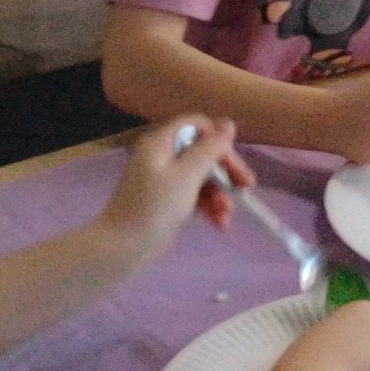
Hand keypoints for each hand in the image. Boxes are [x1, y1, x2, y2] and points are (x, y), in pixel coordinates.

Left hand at [96, 117, 246, 262]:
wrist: (123, 247)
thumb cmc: (154, 208)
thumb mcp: (187, 176)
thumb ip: (209, 149)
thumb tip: (229, 123)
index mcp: (161, 143)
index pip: (198, 126)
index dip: (220, 141)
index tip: (235, 164)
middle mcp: (163, 156)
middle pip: (203, 152)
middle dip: (226, 173)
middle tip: (246, 189)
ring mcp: (164, 178)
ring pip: (202, 176)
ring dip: (220, 194)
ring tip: (227, 216)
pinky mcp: (167, 199)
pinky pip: (195, 194)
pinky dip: (209, 206)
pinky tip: (220, 224)